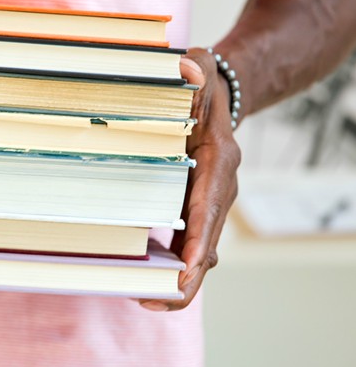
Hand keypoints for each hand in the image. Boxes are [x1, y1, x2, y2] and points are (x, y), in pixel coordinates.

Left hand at [138, 48, 241, 310]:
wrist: (219, 96)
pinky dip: (173, 262)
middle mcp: (219, 187)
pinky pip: (188, 240)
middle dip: (189, 275)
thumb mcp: (200, 65)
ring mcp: (209, 201)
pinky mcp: (195, 206)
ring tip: (146, 299)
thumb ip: (194, 66)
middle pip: (209, 239)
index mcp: (220, 160)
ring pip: (201, 248)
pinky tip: (147, 279)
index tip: (190, 265)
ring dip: (179, 278)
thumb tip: (188, 66)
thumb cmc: (203, 83)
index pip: (211, 203)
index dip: (200, 235)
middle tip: (158, 301)